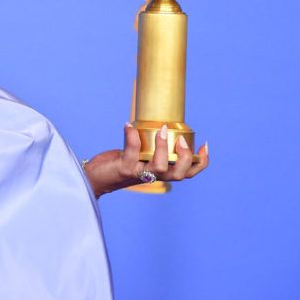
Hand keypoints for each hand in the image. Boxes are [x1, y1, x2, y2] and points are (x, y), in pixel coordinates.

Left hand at [83, 124, 208, 198]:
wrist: (95, 178)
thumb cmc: (118, 163)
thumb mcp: (139, 154)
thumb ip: (150, 145)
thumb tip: (160, 121)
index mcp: (161, 172)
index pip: (188, 173)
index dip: (200, 162)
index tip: (204, 145)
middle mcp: (152, 176)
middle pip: (179, 175)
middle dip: (186, 158)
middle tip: (182, 141)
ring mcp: (139, 173)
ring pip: (159, 167)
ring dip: (163, 148)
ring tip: (162, 129)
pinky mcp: (124, 168)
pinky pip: (131, 153)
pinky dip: (131, 136)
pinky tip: (128, 125)